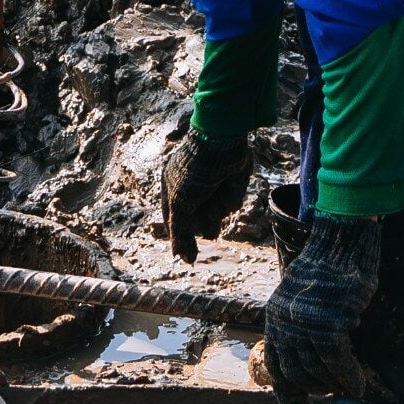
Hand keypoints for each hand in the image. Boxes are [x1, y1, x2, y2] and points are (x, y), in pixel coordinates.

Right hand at [161, 127, 252, 262]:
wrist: (222, 143)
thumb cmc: (195, 170)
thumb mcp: (180, 203)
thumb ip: (180, 232)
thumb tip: (183, 260)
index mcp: (172, 186)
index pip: (173, 219)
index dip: (180, 237)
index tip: (188, 257)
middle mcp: (191, 186)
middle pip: (198, 220)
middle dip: (206, 220)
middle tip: (210, 222)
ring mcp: (211, 184)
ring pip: (217, 212)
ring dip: (220, 207)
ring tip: (219, 191)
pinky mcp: (228, 181)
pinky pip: (231, 201)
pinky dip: (232, 197)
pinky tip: (230, 184)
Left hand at [263, 213, 380, 403]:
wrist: (339, 244)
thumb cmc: (325, 272)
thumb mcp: (301, 299)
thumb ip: (300, 328)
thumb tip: (313, 368)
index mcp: (274, 316)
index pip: (275, 363)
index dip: (287, 389)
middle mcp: (284, 321)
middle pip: (297, 372)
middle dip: (316, 389)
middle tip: (333, 393)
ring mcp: (305, 322)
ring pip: (318, 371)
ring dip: (335, 386)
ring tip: (348, 389)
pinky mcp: (329, 321)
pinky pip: (338, 362)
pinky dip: (349, 378)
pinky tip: (358, 385)